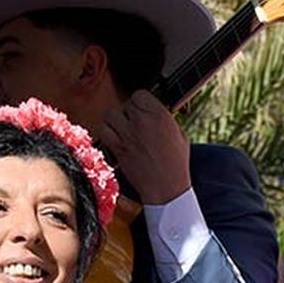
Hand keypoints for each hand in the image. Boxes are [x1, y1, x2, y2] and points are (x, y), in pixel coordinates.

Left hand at [100, 90, 191, 204]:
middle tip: (134, 121)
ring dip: (116, 120)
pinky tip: (115, 137)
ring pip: (111, 114)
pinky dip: (107, 132)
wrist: (166, 187)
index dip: (140, 102)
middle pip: (125, 104)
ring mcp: (127, 135)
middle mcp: (142, 122)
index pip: (140, 94)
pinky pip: (104, 130)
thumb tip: (156, 113)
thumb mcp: (179, 135)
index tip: (142, 109)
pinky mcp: (117, 148)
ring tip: (123, 127)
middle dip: (129, 112)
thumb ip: (165, 119)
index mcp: (160, 116)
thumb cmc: (176, 165)